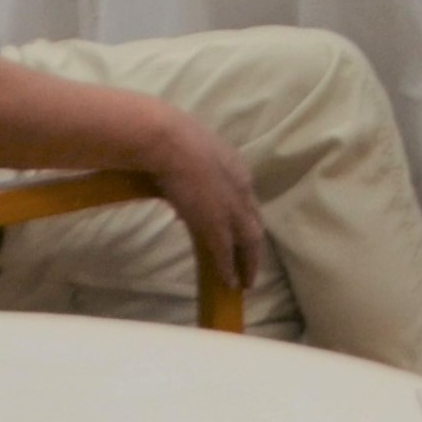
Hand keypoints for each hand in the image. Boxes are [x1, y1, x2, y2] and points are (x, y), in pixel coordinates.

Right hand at [142, 103, 268, 293]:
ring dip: (248, 263)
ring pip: (248, 242)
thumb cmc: (169, 138)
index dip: (244, 218)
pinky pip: (227, 253)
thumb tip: (175, 184)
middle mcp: (241, 189)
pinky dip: (230, 269)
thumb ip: (189, 169)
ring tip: (246, 280)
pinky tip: (230, 283)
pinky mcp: (216, 225)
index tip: (241, 232)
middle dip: (253, 246)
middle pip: (254, 223)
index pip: (247, 200)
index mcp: (237, 167)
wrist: (167, 141)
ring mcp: (231, 208)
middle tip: (251, 264)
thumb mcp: (190, 151)